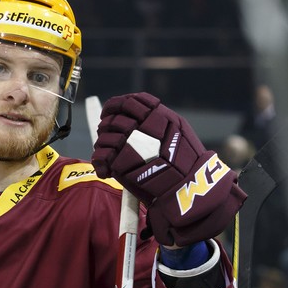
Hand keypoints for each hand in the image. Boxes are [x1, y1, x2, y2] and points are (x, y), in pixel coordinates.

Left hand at [91, 92, 246, 245]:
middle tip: (110, 138)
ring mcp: (128, 142)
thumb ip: (157, 118)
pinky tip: (106, 169)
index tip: (110, 113)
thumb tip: (138, 116)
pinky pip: (100, 156)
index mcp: (154, 114)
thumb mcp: (178, 128)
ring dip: (104, 146)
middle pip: (112, 119)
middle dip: (108, 127)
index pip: (125, 103)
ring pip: (104, 137)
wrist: (187, 185)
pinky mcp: (120, 162)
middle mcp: (139, 125)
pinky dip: (100, 162)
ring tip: (111, 156)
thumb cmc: (187, 160)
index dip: (114, 107)